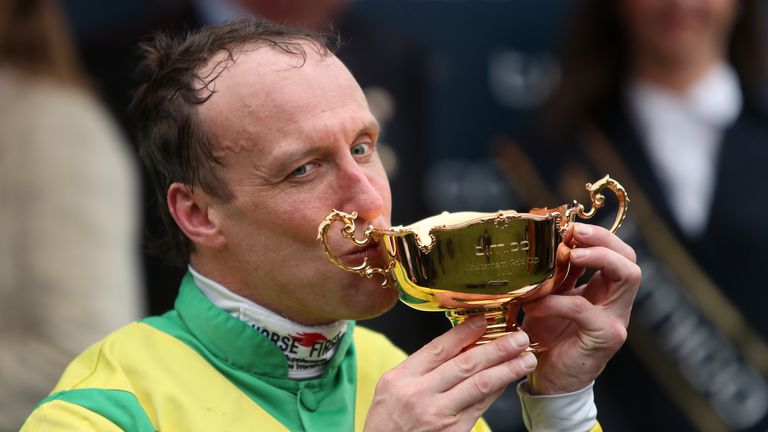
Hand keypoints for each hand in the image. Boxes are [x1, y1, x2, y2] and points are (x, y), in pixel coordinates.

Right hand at [364, 316, 536, 431]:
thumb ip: (419, 368)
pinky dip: (496, 391)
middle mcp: (419, 395)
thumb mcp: (391, 389)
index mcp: (401, 378)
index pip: (439, 348)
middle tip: (519, 337)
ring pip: (480, 385)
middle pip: (465, 364)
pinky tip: (508, 380)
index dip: (465, 332)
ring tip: (525, 358)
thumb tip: (457, 347)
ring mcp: (438, 415)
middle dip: (497, 348)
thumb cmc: (386, 424)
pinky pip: (480, 407)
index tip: (484, 320)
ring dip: (507, 369)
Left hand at [522, 222, 640, 394]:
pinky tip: (535, 305)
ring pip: (625, 277)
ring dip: (596, 258)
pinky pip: (582, 308)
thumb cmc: (548, 339)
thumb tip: (548, 243)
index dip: (600, 236)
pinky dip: (556, 301)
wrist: (548, 381)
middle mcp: (617, 305)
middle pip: (630, 260)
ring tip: (567, 254)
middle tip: (575, 234)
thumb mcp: (552, 299)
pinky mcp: (603, 337)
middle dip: (604, 240)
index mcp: (606, 292)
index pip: (619, 254)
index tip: (571, 227)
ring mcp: (615, 321)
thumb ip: (558, 276)